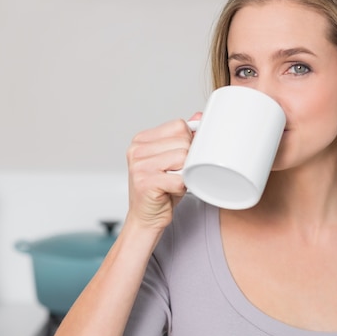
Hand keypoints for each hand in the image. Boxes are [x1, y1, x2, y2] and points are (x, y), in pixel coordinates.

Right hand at [125, 113, 201, 230]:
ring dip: (185, 175)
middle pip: (184, 142)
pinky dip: (181, 188)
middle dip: (188, 161)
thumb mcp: (173, 159)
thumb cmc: (161, 190)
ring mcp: (139, 166)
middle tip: (175, 175)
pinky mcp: (145, 182)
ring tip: (172, 183)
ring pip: (184, 159)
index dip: (189, 143)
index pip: (179, 126)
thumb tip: (199, 116)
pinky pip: (180, 179)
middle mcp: (137, 149)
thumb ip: (183, 137)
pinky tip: (170, 192)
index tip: (182, 159)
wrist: (146, 219)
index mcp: (142, 139)